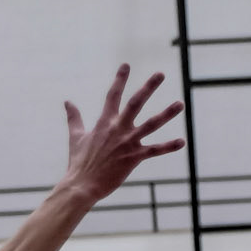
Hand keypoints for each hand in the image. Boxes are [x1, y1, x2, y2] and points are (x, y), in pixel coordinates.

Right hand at [60, 65, 183, 204]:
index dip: (120, 79)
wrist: (82, 185)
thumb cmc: (79, 162)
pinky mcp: (134, 158)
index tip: (126, 65)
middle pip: (135, 103)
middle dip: (148, 87)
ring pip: (151, 124)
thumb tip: (68, 101)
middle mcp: (118, 128)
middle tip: (160, 74)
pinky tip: (182, 141)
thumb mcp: (75, 137)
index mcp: (104, 122)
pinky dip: (168, 146)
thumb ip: (74, 117)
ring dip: (166, 114)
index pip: (113, 95)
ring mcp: (127, 142)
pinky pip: (154, 150)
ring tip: (180, 104)